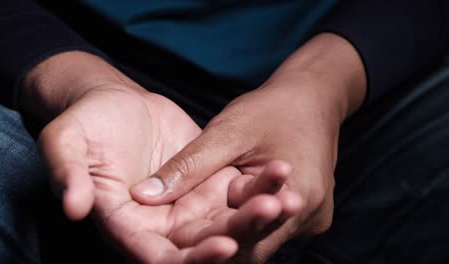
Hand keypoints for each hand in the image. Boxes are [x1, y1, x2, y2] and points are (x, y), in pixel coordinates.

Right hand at [24, 52, 297, 262]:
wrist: (113, 102)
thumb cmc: (85, 122)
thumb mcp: (66, 141)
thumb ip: (68, 173)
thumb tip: (74, 207)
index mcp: (123, 225)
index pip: (156, 257)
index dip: (190, 259)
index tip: (224, 247)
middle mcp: (158, 225)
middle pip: (201, 244)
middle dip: (237, 233)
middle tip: (269, 211)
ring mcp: (185, 205)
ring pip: (225, 221)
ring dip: (256, 214)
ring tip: (284, 196)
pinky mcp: (205, 183)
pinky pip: (235, 193)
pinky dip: (258, 188)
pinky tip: (281, 176)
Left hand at [131, 33, 366, 262]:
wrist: (314, 98)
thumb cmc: (273, 109)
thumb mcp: (228, 131)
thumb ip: (189, 166)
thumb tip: (142, 196)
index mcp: (299, 195)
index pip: (250, 239)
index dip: (210, 248)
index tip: (175, 249)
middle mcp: (310, 218)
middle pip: (256, 246)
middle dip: (219, 244)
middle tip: (178, 249)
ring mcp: (311, 219)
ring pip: (262, 239)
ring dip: (230, 237)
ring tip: (192, 241)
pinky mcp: (306, 215)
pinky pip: (270, 228)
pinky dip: (244, 224)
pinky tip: (218, 224)